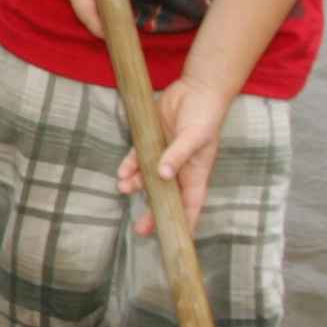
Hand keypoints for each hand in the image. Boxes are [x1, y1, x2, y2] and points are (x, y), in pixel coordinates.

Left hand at [116, 78, 232, 232]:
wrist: (197, 88)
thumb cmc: (205, 115)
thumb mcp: (195, 137)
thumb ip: (178, 156)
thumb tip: (164, 175)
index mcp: (196, 173)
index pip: (191, 204)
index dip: (184, 222)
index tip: (174, 238)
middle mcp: (180, 168)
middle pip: (166, 198)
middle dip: (153, 213)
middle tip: (140, 229)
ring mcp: (164, 156)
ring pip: (148, 179)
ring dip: (136, 186)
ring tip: (124, 188)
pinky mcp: (151, 142)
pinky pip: (137, 159)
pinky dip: (129, 167)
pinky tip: (121, 173)